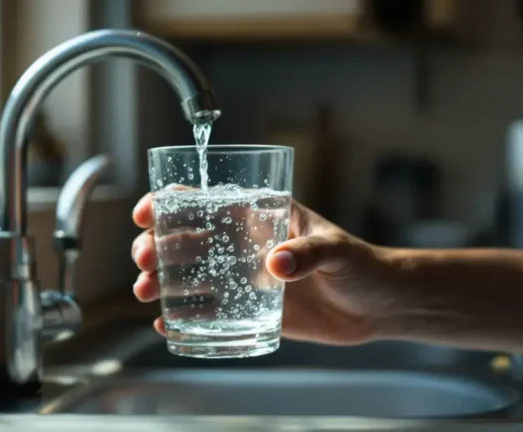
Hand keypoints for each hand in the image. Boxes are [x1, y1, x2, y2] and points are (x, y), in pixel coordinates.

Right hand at [131, 194, 409, 345]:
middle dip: (156, 244)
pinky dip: (183, 314)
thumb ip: (310, 253)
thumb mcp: (337, 251)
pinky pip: (209, 311)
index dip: (171, 201)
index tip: (147, 211)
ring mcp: (244, 278)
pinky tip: (166, 321)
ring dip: (161, 279)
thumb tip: (276, 264)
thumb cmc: (362, 265)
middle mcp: (245, 245)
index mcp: (262, 216)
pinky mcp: (250, 310)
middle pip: (187, 237)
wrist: (378, 307)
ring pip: (190, 274)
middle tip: (144, 259)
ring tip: (146, 291)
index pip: (208, 200)